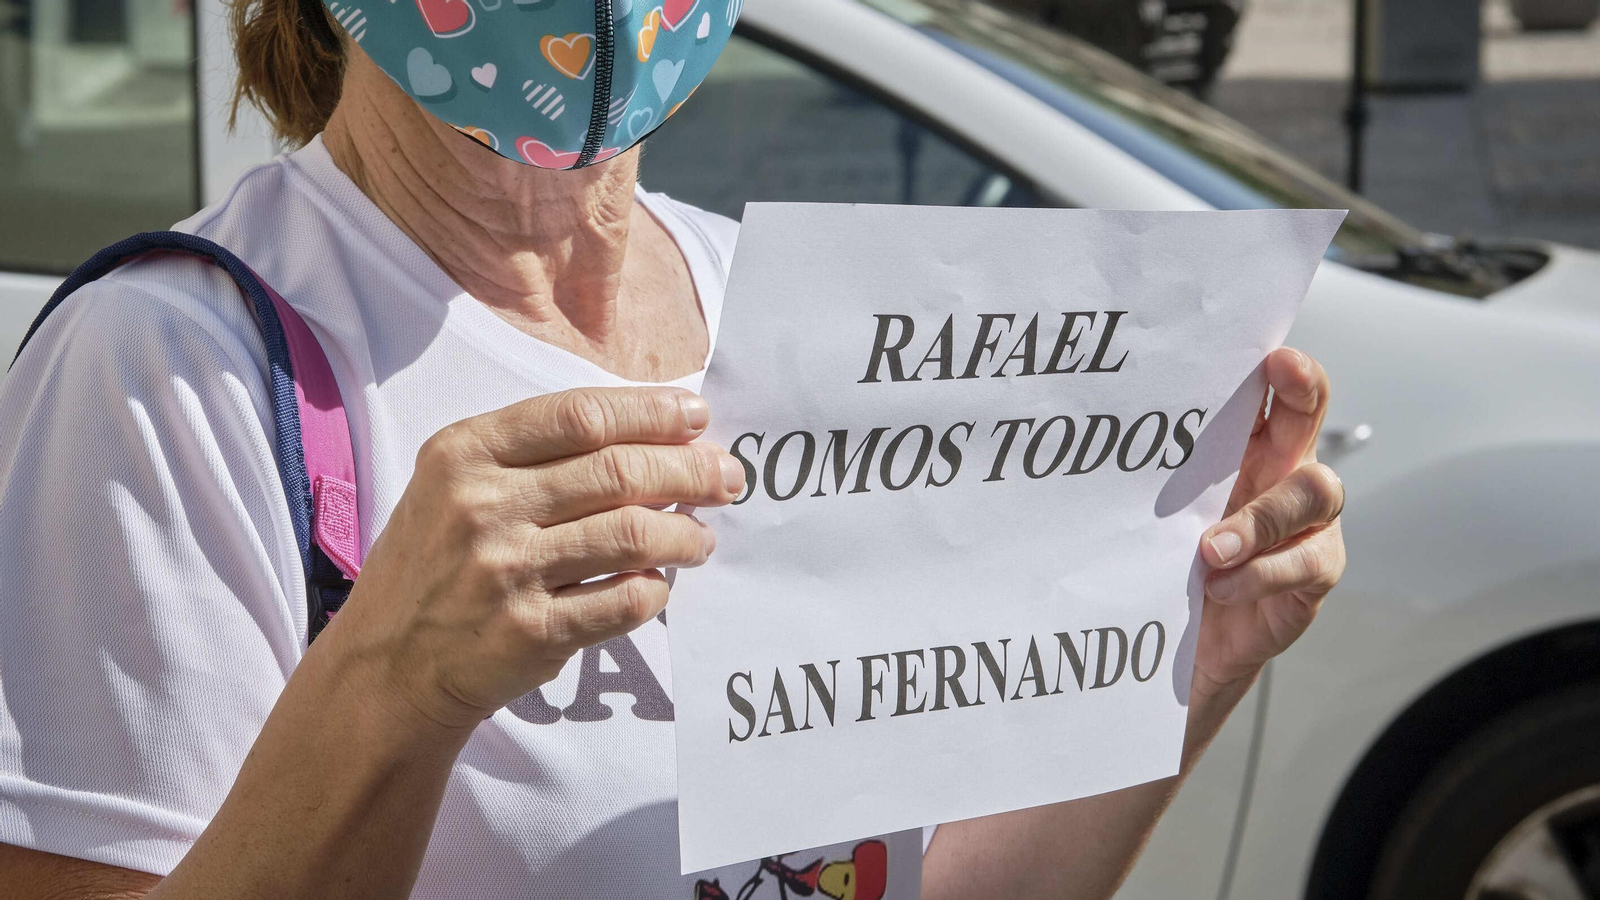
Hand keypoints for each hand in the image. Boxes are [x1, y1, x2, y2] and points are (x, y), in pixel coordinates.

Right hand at [320, 387, 744, 731]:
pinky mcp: (531, 633)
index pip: (580, 416)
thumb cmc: (437, 561)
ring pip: (632, 535)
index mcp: (465, 453)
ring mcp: (507, 572)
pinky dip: (656, 591)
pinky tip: (661, 585)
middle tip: (726, 478)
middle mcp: (483, 506)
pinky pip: (624, 602)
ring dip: (685, 534)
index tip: (697, 418)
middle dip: (688, 471)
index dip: (651, 412)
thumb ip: (536, 452)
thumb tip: (652, 431)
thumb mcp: (456, 483)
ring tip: (701, 537)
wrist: (388, 665)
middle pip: (617, 471)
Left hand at [1193, 348, 1346, 697]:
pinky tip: (1220, 586)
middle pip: (1309, 422)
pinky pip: (1303, 564)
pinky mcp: (1311, 576)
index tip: (1273, 356)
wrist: (1184, 644)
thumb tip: (1109, 432)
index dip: (1286, 372)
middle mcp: (1283, 476)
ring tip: (1210, 549)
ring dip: (1262, 516)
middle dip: (1304, 393)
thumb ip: (1159, 477)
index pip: (1272, 397)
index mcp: (1248, 451)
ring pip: (1314, 492)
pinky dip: (1257, 574)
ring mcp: (1306, 526)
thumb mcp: (1161, 513)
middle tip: (1285, 375)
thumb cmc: (1171, 563)